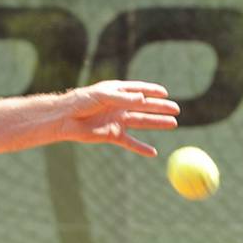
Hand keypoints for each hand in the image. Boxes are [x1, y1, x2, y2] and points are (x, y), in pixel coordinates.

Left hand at [60, 80, 180, 156]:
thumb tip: (143, 99)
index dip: (153, 91)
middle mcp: (120, 106)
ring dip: (157, 123)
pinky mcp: (112, 135)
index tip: (165, 93)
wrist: (66, 118)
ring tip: (173, 124)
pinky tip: (153, 153)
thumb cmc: (82, 101)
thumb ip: (123, 98)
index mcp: (118, 91)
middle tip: (176, 109)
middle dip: (161, 108)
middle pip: (145, 107)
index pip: (139, 89)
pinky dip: (141, 148)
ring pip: (142, 122)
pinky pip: (130, 142)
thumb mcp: (103, 95)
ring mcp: (117, 121)